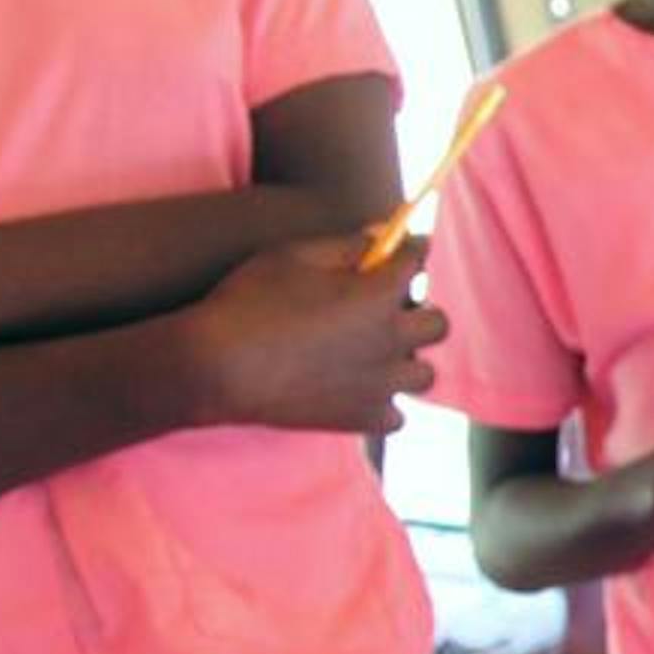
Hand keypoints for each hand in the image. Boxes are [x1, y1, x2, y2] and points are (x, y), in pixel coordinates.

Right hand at [176, 233, 444, 434]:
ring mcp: (379, 384)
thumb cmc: (248, 301)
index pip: (418, 261)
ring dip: (407, 360)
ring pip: (424, 374)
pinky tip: (360, 390)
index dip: (411, 251)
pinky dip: (384, 404)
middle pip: (438, 323)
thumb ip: (346, 244)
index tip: (404, 251)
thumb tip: (383, 234)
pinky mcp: (360, 418)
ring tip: (377, 353)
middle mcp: (390, 340)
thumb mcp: (293, 255)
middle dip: (418, 309)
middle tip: (389, 308)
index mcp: (379, 294)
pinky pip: (395, 416)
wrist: (215, 367)